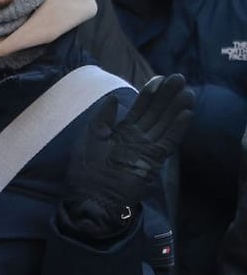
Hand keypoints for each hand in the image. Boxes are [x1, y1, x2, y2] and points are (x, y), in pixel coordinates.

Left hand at [59, 74, 192, 242]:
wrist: (91, 197)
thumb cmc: (86, 169)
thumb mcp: (90, 137)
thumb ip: (103, 118)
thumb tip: (114, 98)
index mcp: (120, 132)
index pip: (139, 109)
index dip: (149, 94)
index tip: (159, 78)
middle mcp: (136, 138)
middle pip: (155, 113)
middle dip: (166, 96)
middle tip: (179, 78)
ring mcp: (146, 148)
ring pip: (164, 123)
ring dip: (176, 107)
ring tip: (187, 91)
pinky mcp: (153, 160)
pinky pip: (168, 141)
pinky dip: (178, 128)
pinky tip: (187, 113)